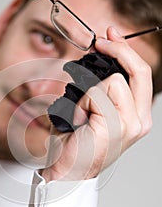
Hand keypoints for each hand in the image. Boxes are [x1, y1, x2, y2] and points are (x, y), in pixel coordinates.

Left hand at [42, 27, 152, 180]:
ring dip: (90, 91)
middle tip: (101, 41)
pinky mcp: (117, 126)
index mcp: (136, 115)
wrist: (66, 170)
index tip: (110, 36)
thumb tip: (99, 59)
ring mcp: (131, 124)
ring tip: (81, 112)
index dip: (126, 51)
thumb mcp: (92, 110)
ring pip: (114, 80)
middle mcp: (139, 120)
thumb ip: (102, 88)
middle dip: (120, 49)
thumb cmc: (76, 142)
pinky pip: (98, 93)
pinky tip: (78, 118)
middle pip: (140, 71)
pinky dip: (82, 101)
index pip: (141, 74)